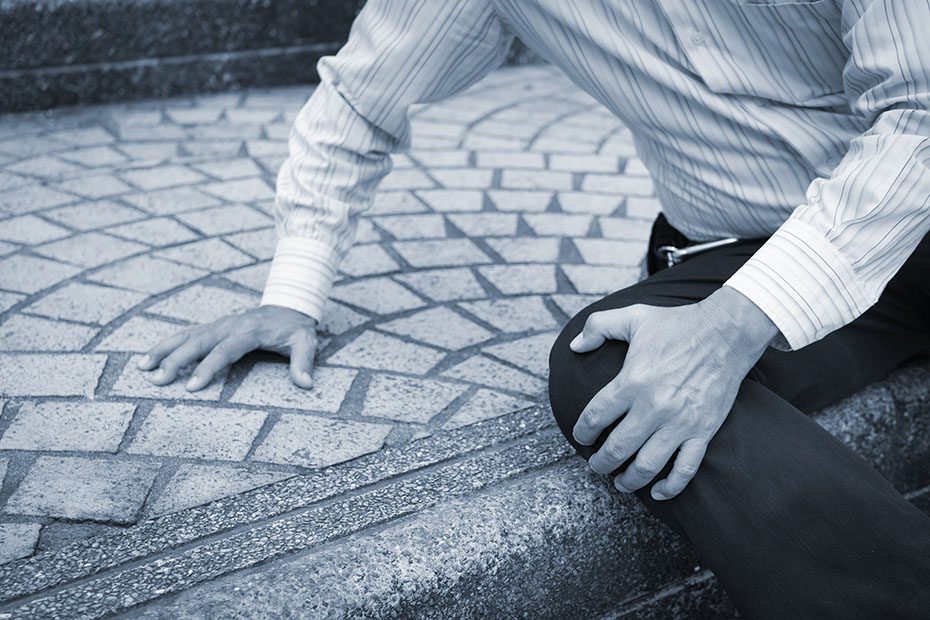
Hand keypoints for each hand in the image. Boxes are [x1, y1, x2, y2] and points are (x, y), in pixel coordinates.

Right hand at [138, 305, 318, 390]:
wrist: (288, 305)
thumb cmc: (294, 328)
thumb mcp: (305, 341)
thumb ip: (304, 362)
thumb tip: (306, 384)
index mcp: (249, 330)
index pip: (226, 350)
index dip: (209, 368)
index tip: (192, 387)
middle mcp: (229, 325)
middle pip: (198, 342)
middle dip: (177, 361)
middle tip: (158, 380)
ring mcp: (218, 324)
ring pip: (186, 335)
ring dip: (164, 350)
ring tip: (142, 367)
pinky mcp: (212, 327)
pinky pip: (186, 334)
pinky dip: (167, 344)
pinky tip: (149, 357)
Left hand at [570, 286, 777, 499]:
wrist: (726, 333)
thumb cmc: (677, 324)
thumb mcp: (633, 316)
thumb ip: (598, 326)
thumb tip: (574, 346)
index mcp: (633, 381)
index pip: (596, 417)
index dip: (582, 431)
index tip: (581, 436)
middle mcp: (653, 407)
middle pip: (617, 448)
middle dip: (601, 462)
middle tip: (596, 465)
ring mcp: (679, 423)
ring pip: (646, 465)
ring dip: (628, 480)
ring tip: (620, 482)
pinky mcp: (703, 431)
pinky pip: (685, 469)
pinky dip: (670, 487)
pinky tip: (657, 492)